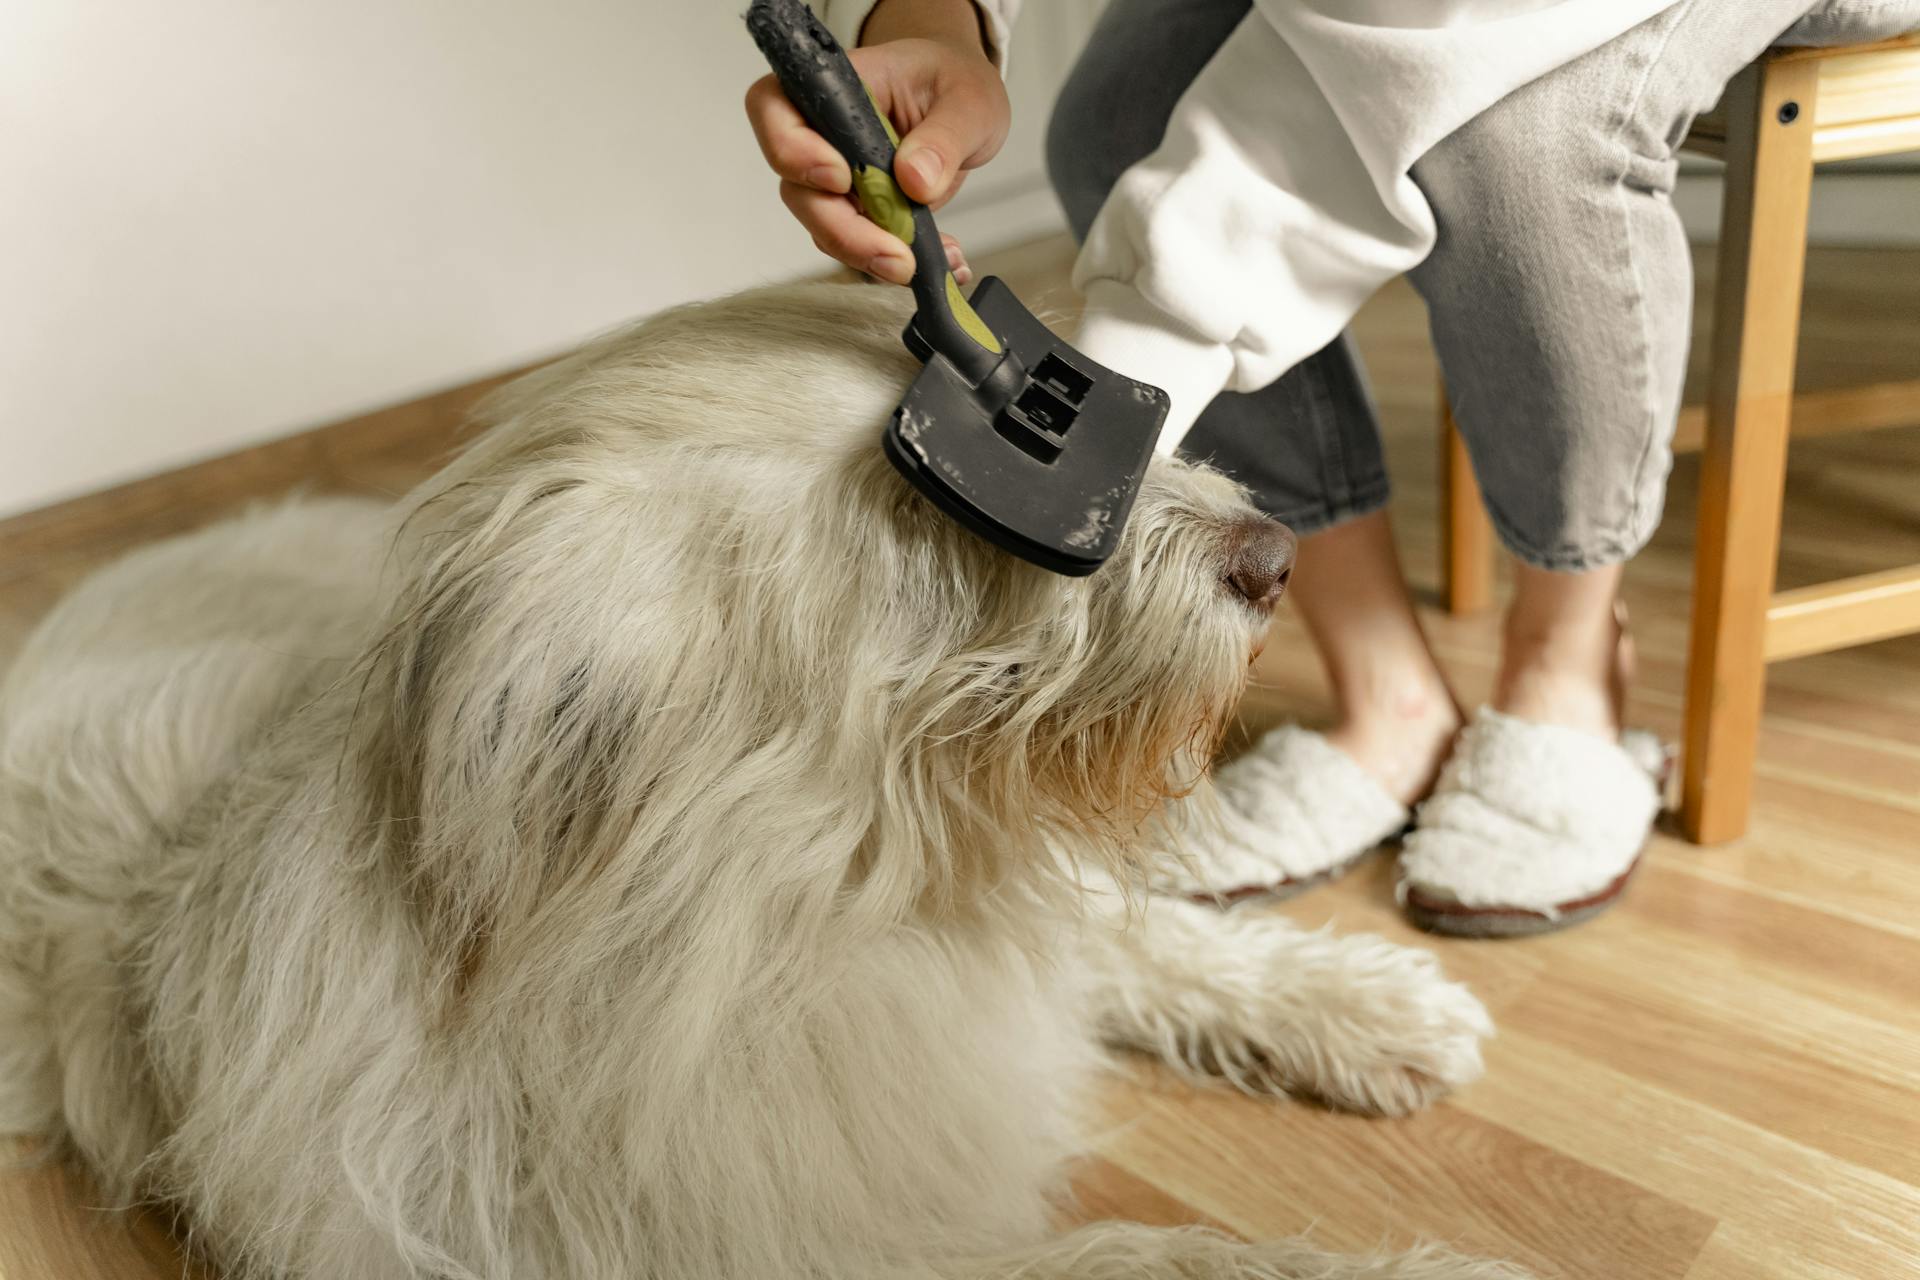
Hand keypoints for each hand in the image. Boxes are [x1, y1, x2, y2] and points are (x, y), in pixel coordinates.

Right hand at [745, 0, 1009, 285]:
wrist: (964, 106)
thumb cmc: (955, 83)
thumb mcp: (970, 101)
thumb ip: (945, 136)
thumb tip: (915, 180)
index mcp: (836, 87)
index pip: (773, 109)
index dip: (792, 150)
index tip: (841, 178)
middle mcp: (821, 134)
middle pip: (797, 188)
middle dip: (842, 230)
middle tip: (895, 257)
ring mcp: (834, 178)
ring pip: (823, 226)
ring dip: (866, 253)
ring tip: (919, 263)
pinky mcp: (856, 210)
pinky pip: (859, 244)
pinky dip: (893, 259)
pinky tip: (937, 259)